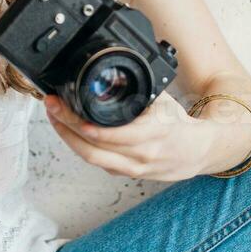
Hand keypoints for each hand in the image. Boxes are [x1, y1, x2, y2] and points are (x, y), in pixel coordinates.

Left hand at [42, 90, 212, 181]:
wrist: (198, 151)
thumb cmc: (179, 124)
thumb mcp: (162, 101)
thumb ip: (138, 93)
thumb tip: (112, 77)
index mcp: (153, 134)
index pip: (113, 134)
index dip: (86, 125)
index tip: (66, 109)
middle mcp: (141, 155)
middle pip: (94, 147)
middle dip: (67, 127)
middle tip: (52, 107)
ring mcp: (133, 168)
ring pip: (92, 158)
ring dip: (69, 138)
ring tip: (55, 117)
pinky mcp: (127, 174)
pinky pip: (99, 162)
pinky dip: (81, 147)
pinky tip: (71, 132)